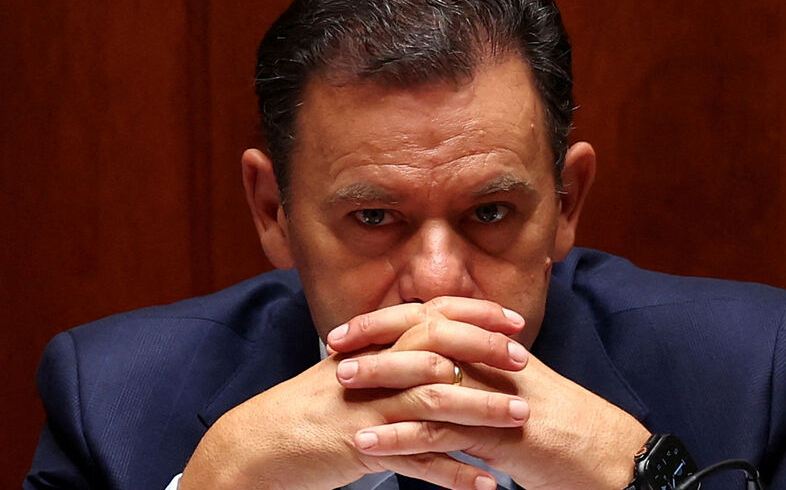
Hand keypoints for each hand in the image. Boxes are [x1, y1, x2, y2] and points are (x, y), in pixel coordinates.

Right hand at [179, 299, 529, 489]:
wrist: (260, 444)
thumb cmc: (312, 410)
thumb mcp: (354, 372)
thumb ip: (393, 357)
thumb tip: (439, 351)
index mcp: (373, 344)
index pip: (431, 314)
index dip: (475, 313)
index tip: (513, 320)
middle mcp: (372, 367)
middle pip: (438, 348)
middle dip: (485, 352)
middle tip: (525, 362)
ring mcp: (366, 406)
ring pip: (434, 401)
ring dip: (481, 410)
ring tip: (520, 418)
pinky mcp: (360, 446)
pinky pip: (416, 460)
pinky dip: (452, 473)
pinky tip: (484, 484)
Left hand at [329, 298, 651, 489]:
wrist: (615, 460)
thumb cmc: (567, 432)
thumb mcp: (521, 393)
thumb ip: (484, 377)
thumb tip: (442, 370)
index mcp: (500, 349)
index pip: (437, 318)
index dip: (392, 319)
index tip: (353, 327)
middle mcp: (497, 363)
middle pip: (427, 336)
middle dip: (377, 338)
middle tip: (334, 345)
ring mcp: (498, 396)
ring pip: (428, 380)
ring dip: (380, 380)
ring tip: (340, 385)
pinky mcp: (500, 436)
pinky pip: (441, 432)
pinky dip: (400, 436)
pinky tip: (368, 441)